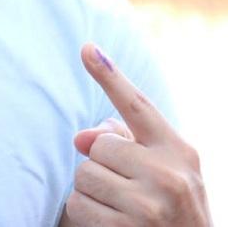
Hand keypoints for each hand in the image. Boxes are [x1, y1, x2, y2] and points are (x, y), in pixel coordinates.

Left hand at [62, 43, 212, 225]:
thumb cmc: (170, 210)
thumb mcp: (162, 172)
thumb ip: (125, 143)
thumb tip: (80, 138)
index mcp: (177, 150)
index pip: (138, 105)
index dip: (110, 75)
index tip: (86, 47)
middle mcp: (168, 175)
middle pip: (98, 147)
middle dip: (102, 166)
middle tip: (126, 189)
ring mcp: (149, 207)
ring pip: (83, 175)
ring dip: (91, 192)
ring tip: (120, 209)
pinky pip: (78, 206)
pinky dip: (85, 214)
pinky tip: (111, 225)